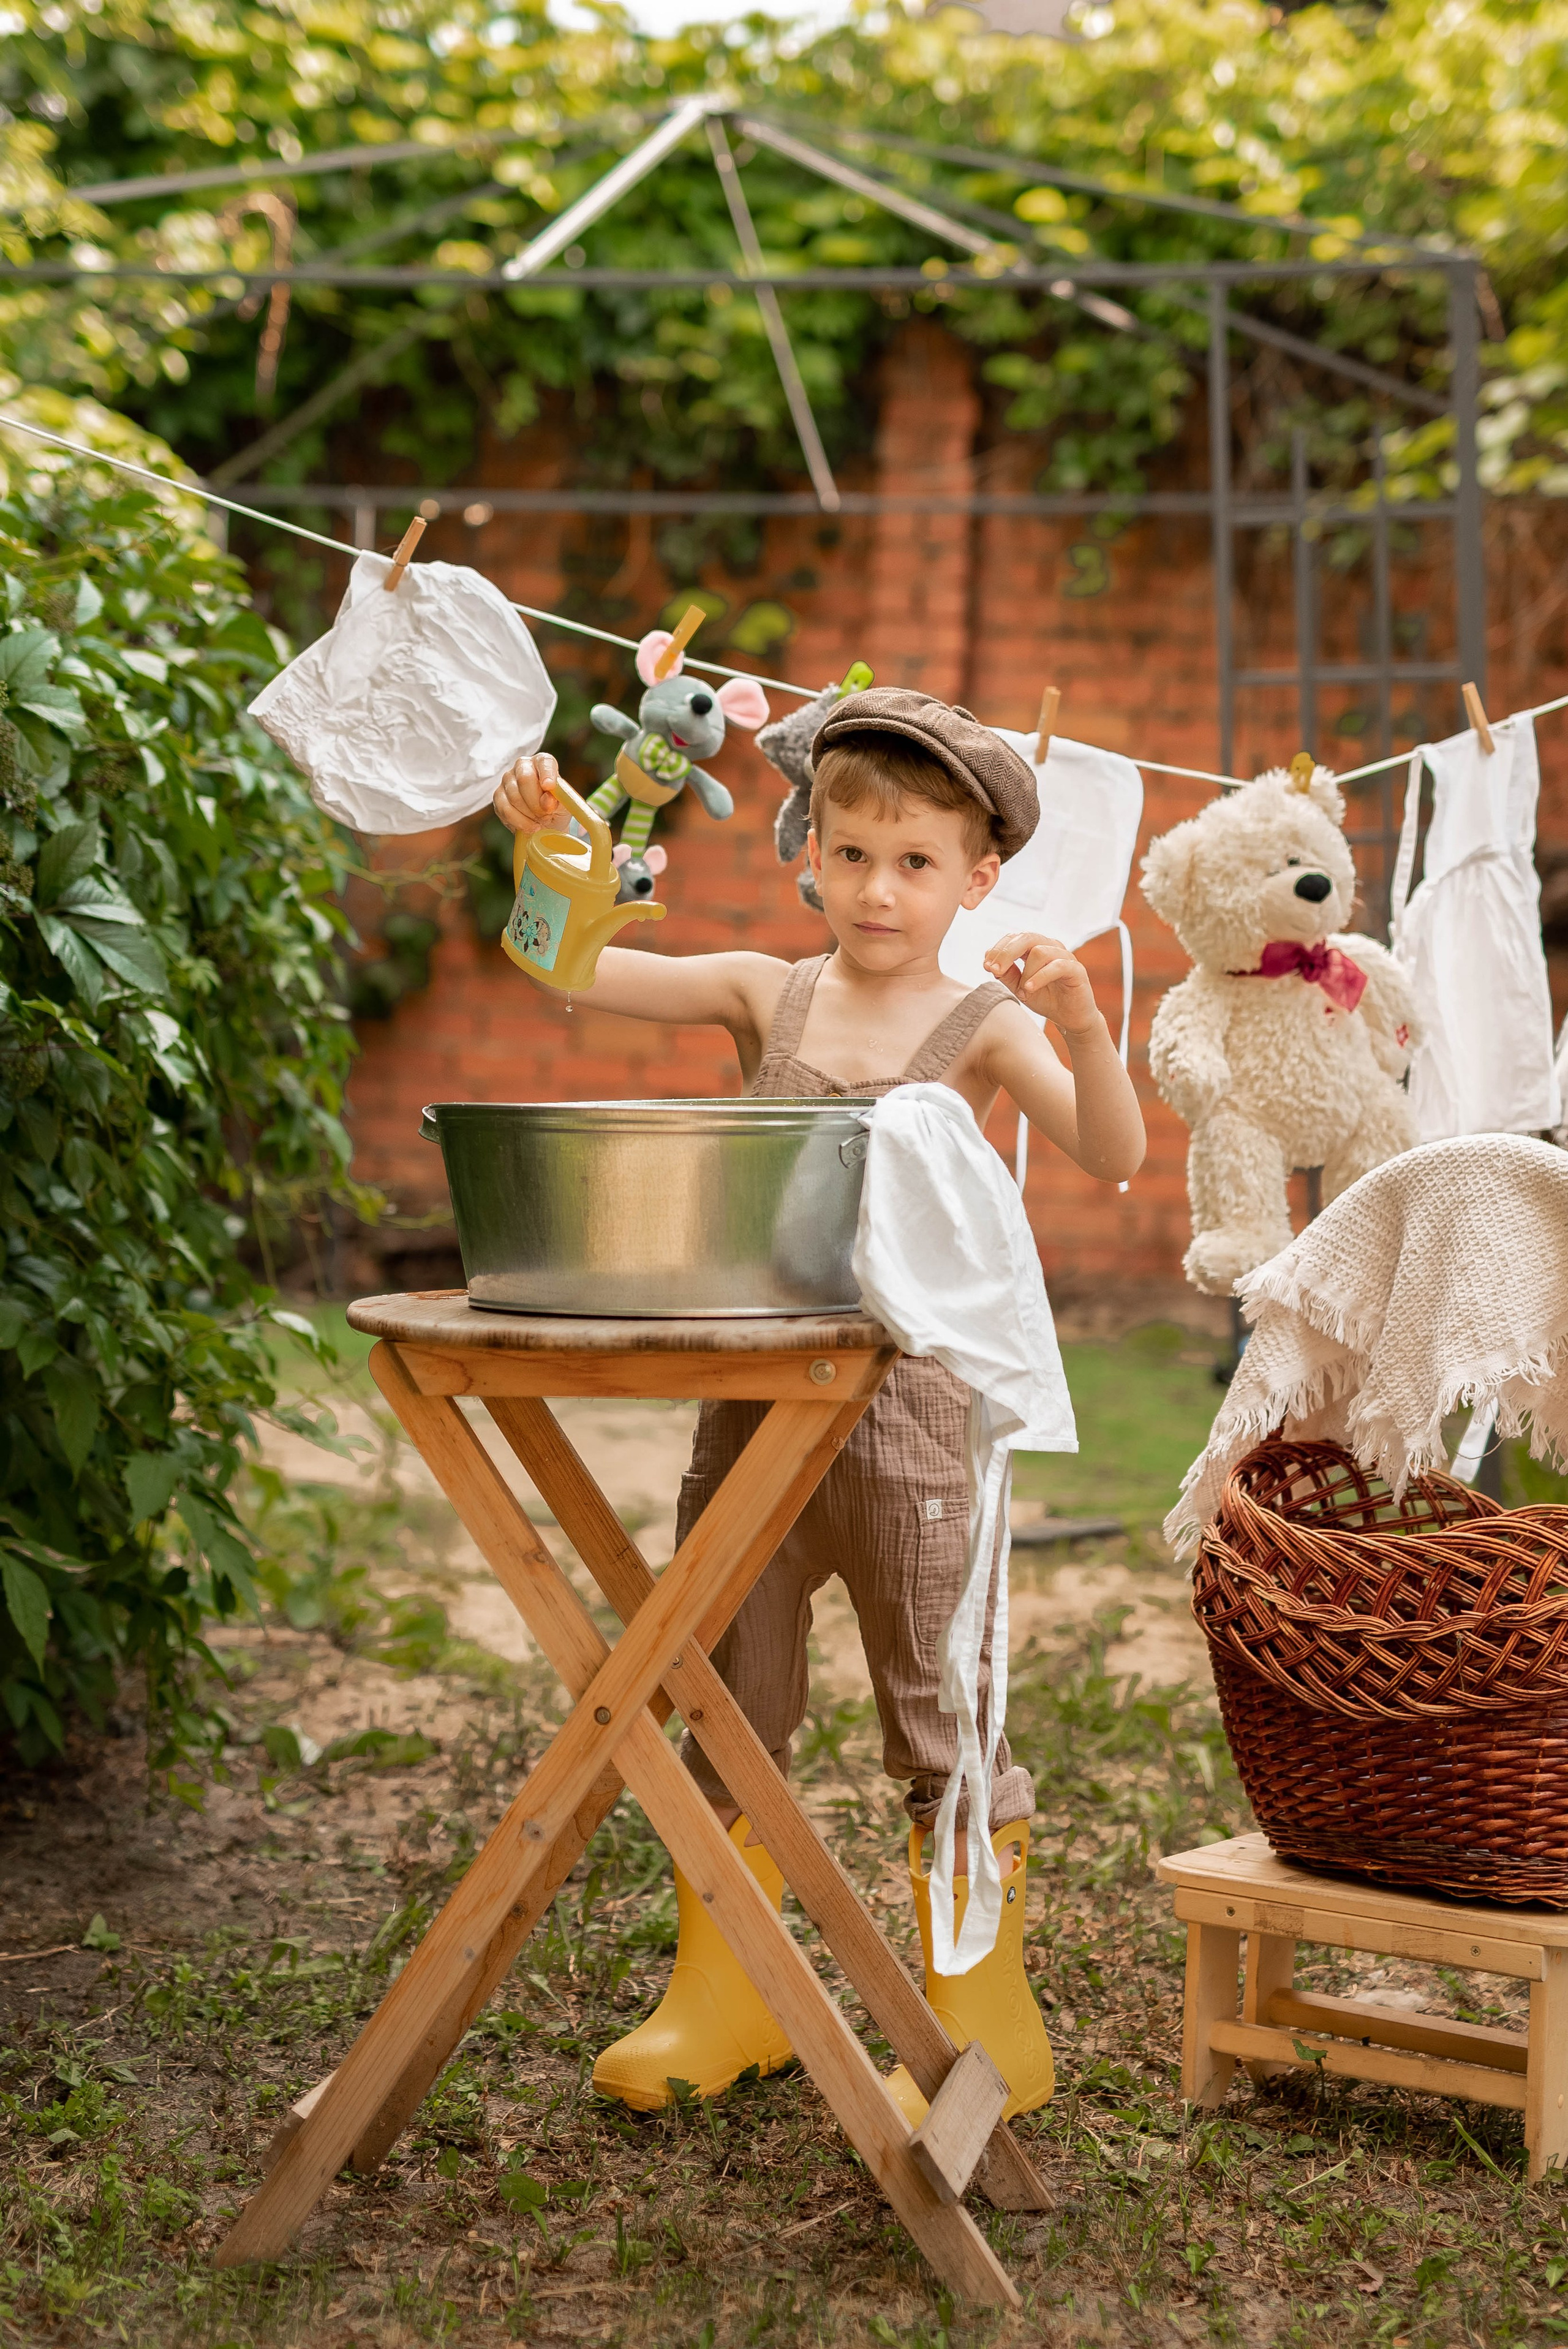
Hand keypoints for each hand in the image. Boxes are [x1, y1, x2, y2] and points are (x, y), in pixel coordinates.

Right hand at [493, 751, 560, 835]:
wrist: (545, 822)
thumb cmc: (556, 808)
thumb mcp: (564, 805)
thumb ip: (559, 801)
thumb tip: (547, 801)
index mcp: (542, 762)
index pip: (544, 762)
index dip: (547, 774)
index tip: (549, 787)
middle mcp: (522, 766)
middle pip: (525, 779)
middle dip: (536, 802)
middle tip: (546, 814)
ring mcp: (507, 779)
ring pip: (514, 797)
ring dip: (529, 815)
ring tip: (539, 820)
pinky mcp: (498, 796)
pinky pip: (505, 809)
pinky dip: (519, 822)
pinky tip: (529, 826)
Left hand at [984, 931, 1100, 1033]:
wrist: (1070, 1018)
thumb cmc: (1046, 999)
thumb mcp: (1020, 988)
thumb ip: (1007, 975)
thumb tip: (990, 963)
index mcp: (1036, 948)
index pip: (1015, 938)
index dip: (998, 949)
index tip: (986, 966)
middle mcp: (1051, 947)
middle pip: (1026, 937)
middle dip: (1006, 953)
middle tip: (994, 971)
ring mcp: (1065, 956)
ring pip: (1040, 952)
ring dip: (1025, 973)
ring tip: (1022, 992)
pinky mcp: (1076, 969)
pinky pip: (1057, 966)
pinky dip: (1040, 977)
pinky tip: (1029, 989)